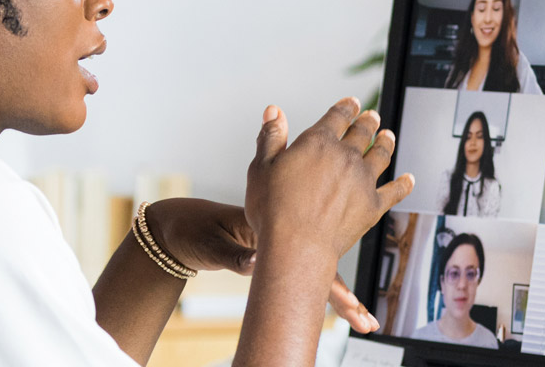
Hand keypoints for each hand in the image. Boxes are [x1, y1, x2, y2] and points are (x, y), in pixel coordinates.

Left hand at [145, 197, 382, 332]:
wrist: (180, 227)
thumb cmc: (193, 230)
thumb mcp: (211, 243)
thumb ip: (234, 255)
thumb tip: (253, 264)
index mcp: (273, 226)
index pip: (310, 255)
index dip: (330, 282)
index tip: (346, 300)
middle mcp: (284, 237)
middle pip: (323, 268)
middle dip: (345, 296)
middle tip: (365, 319)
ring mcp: (282, 250)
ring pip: (317, 276)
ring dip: (340, 298)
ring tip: (362, 319)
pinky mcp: (276, 261)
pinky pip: (303, 279)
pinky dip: (322, 295)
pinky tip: (341, 305)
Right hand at [244, 97, 413, 270]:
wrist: (298, 246)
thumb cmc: (274, 211)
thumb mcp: (261, 168)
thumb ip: (271, 137)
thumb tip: (274, 111)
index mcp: (318, 142)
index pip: (337, 117)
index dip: (346, 107)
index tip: (352, 103)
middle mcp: (345, 156)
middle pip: (362, 131)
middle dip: (368, 121)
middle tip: (372, 116)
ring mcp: (363, 180)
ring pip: (381, 154)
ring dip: (386, 143)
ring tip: (388, 136)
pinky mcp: (373, 205)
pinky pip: (395, 191)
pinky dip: (404, 184)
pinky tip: (409, 180)